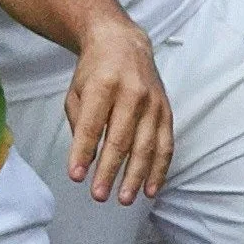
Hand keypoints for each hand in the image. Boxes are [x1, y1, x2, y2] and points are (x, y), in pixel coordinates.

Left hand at [60, 19, 174, 203]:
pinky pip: (165, 145)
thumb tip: (86, 160)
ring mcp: (153, 103)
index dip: (83, 152)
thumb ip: (80, 124)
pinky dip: (159, 169)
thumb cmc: (95, 71)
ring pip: (146, 145)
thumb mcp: (76, 92)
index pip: (91, 125)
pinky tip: (150, 188)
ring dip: (135, 176)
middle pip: (120, 139)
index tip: (76, 176)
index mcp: (103, 85)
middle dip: (109, 171)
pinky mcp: (166, 111)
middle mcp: (132, 93)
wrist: (124, 44)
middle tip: (99, 195)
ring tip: (124, 198)